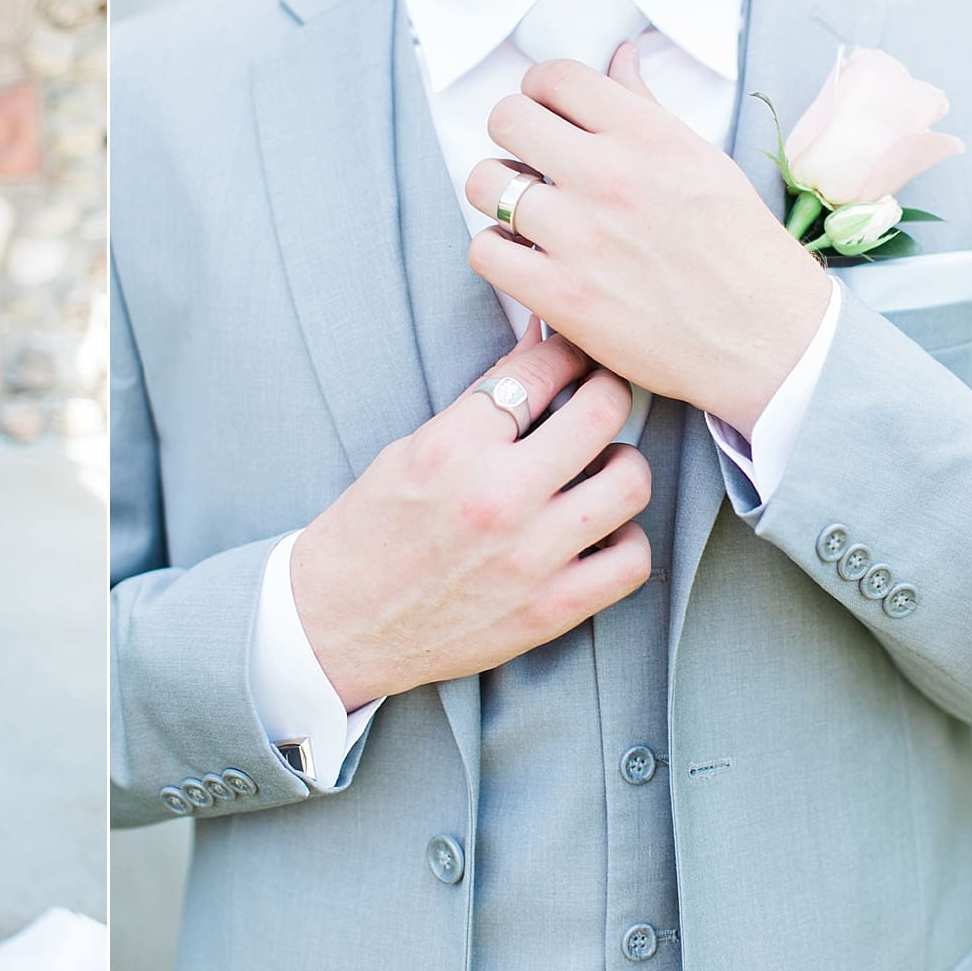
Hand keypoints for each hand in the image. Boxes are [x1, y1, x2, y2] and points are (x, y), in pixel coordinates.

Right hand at [289, 315, 652, 710]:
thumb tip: (538, 346)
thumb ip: (480, 404)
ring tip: (601, 469)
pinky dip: (625, 539)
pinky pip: (632, 560)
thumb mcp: (409, 450)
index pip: (539, 370)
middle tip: (601, 396)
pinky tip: (599, 532)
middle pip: (602, 412)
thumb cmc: (370, 531)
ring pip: (631, 482)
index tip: (570, 357)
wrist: (339, 624)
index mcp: (452, 448)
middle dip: (608, 390)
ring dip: (622, 464)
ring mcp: (530, 556)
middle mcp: (497, 496)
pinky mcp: (550, 609)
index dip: (563, 353)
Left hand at [463, 42, 831, 437]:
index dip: (539, 93)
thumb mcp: (703, 159)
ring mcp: (581, 236)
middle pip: (506, 119)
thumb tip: (619, 54)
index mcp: (648, 135)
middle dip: (511, 136)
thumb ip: (646, 106)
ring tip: (524, 211)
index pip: (555, 77)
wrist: (767, 338)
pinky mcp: (561, 294)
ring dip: (497, 194)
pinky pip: (484, 251)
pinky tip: (522, 256)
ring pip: (485, 184)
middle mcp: (609, 176)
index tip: (547, 116)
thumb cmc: (740, 247)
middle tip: (529, 161)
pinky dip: (495, 251)